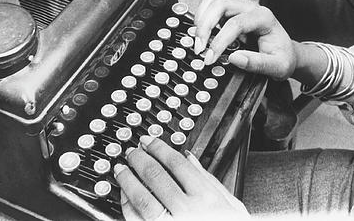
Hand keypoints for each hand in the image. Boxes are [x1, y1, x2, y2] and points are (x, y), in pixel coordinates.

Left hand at [115, 135, 248, 219]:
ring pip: (142, 198)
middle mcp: (187, 211)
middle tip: (132, 152)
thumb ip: (209, 179)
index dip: (159, 148)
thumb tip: (189, 158)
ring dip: (128, 180)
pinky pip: (136, 220)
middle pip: (156, 176)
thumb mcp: (231, 204)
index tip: (149, 141)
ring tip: (121, 170)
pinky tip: (125, 197)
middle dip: (140, 159)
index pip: (176, 163)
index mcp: (206, 197)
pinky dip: (127, 206)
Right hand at [192, 0, 296, 80]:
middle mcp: (251, 8)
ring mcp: (240, 7)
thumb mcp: (277, 66)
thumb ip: (257, 63)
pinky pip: (212, 4)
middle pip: (221, 4)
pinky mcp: (232, 11)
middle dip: (205, 26)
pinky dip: (203, 15)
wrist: (286, 52)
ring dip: (202, 18)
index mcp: (264, 17)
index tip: (211, 57)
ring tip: (199, 39)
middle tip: (200, 48)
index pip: (236, 23)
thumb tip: (235, 59)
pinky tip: (203, 31)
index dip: (220, 41)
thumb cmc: (283, 56)